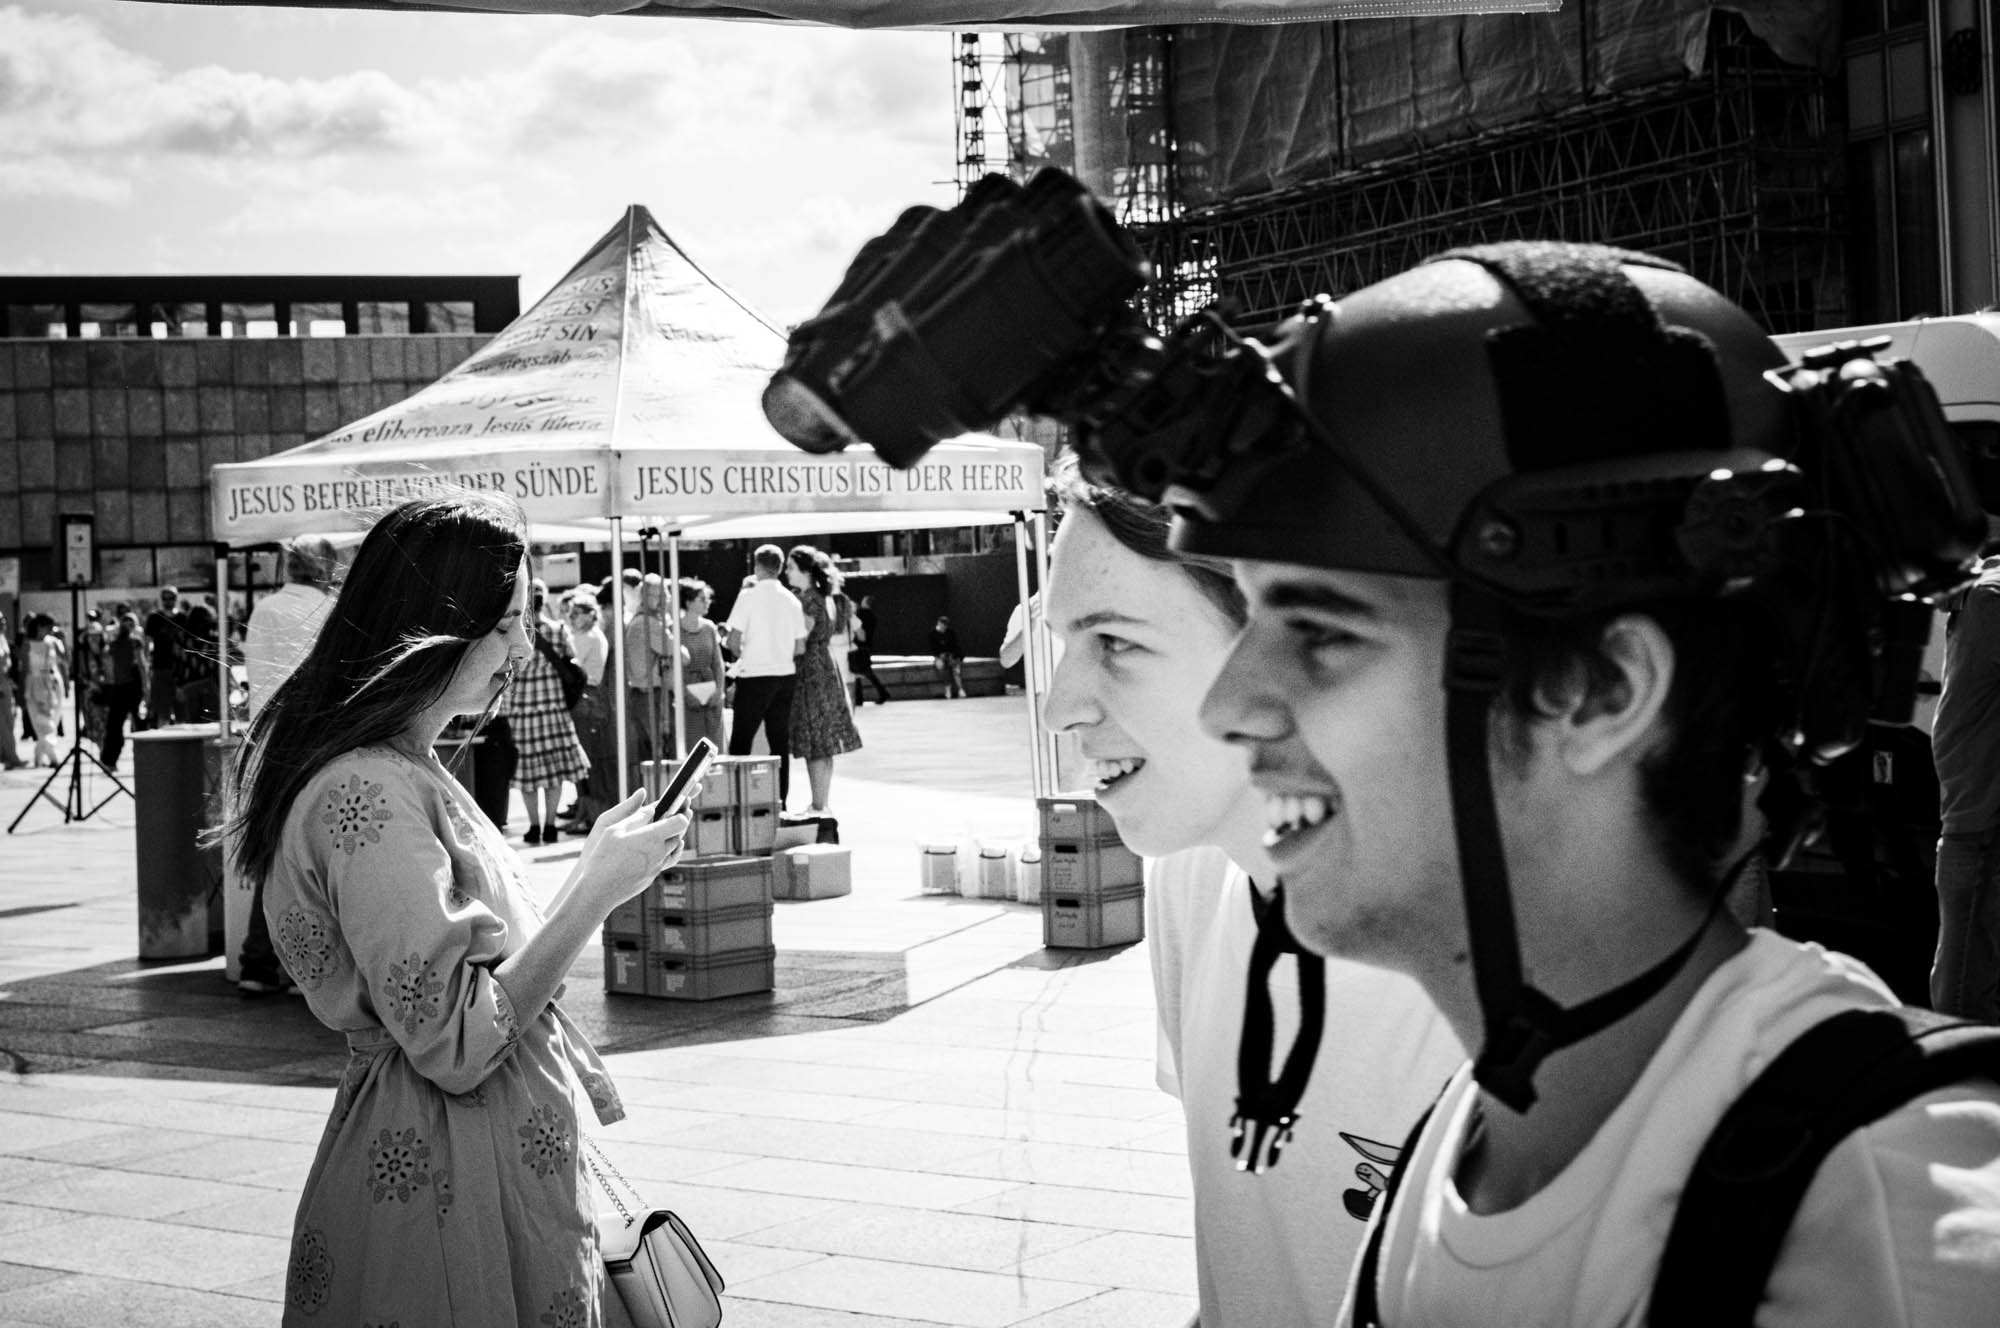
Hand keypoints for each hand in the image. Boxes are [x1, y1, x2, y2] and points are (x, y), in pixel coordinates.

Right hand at [576, 787, 686, 909]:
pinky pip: (665, 862)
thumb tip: (651, 809)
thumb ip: (636, 818)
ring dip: (671, 839)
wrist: (600, 890)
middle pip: (678, 836)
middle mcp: (659, 853)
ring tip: (664, 831)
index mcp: (652, 838)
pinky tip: (657, 849)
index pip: (680, 823)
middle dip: (676, 826)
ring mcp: (657, 867)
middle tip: (673, 816)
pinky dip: (665, 853)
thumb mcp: (614, 830)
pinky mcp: (652, 877)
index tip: (676, 809)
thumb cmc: (603, 857)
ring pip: (673, 850)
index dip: (679, 814)